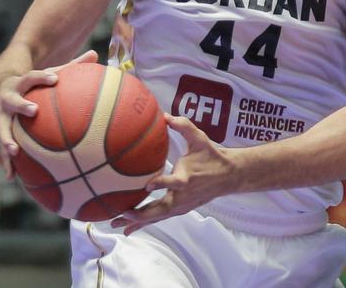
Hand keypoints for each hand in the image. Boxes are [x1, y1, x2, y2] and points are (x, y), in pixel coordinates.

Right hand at [0, 50, 98, 178]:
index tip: (55, 79)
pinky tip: (12, 177)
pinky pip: (4, 150)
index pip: (32, 77)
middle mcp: (8, 100)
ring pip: (3, 129)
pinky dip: (7, 164)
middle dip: (22, 106)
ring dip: (8, 140)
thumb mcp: (48, 73)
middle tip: (33, 110)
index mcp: (22, 84)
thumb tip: (95, 53)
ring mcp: (2, 118)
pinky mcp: (2, 133)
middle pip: (13, 101)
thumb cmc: (32, 84)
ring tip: (15, 151)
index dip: (43, 77)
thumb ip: (71, 65)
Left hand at [110, 114, 236, 234]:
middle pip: (161, 209)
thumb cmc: (211, 156)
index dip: (161, 184)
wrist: (229, 175)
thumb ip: (183, 126)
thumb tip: (165, 115)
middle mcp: (183, 195)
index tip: (147, 184)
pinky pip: (160, 218)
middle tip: (121, 213)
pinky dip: (144, 224)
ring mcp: (181, 205)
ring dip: (137, 222)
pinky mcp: (181, 210)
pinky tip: (129, 229)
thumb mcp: (200, 139)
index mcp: (187, 178)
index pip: (174, 183)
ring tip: (116, 225)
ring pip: (157, 217)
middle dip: (140, 213)